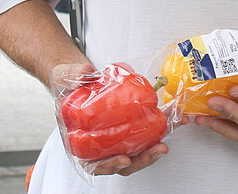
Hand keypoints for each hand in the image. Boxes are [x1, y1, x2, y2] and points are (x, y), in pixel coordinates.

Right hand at [51, 62, 174, 176]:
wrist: (77, 77)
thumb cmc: (67, 84)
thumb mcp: (64, 77)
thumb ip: (74, 76)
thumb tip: (87, 73)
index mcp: (80, 141)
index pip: (94, 163)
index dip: (109, 165)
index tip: (123, 159)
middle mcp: (100, 144)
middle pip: (122, 162)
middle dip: (142, 159)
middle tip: (157, 149)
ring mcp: (116, 138)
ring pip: (136, 152)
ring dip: (154, 150)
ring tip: (167, 141)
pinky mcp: (130, 126)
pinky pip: (145, 133)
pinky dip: (159, 129)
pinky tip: (173, 120)